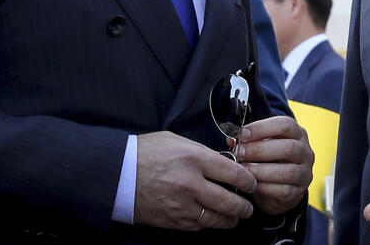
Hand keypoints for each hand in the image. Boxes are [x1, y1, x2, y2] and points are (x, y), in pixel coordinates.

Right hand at [134, 131, 256, 230]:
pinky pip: (199, 227)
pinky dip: (209, 224)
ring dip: (230, 219)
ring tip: (235, 216)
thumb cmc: (145, 152)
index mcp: (195, 158)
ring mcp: (182, 205)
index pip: (234, 173)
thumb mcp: (176, 141)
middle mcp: (192, 184)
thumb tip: (223, 162)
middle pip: (230, 201)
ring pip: (217, 219)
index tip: (252, 183)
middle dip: (244, 207)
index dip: (248, 180)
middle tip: (248, 207)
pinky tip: (212, 219)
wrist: (116, 174)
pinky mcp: (173, 221)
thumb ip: (202, 152)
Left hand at [236, 115, 312, 214]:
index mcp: (298, 134)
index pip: (286, 125)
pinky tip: (251, 184)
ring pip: (287, 171)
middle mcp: (306, 152)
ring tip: (243, 169)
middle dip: (260, 150)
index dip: (262, 128)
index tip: (242, 135)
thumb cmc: (268, 160)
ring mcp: (305, 174)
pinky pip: (283, 191)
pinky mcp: (298, 193)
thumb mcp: (260, 145)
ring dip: (261, 170)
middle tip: (239, 153)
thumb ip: (248, 141)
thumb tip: (231, 139)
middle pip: (288, 148)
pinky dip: (264, 187)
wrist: (278, 189)